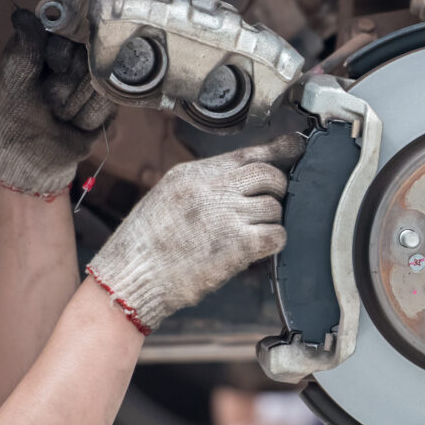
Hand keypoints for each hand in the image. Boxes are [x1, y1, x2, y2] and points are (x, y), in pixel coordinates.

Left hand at [0, 8, 115, 198]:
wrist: (36, 160)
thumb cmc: (16, 119)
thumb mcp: (14, 83)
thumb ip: (23, 50)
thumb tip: (22, 13)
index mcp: (44, 48)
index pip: (69, 32)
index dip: (62, 53)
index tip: (52, 68)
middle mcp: (70, 59)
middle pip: (88, 56)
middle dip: (68, 84)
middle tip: (50, 100)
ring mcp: (92, 80)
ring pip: (100, 79)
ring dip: (76, 104)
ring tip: (61, 115)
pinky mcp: (107, 102)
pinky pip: (109, 101)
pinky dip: (89, 117)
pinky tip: (76, 124)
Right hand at [86, 133, 305, 333]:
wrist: (130, 277)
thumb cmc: (145, 244)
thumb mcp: (168, 197)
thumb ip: (203, 185)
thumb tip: (240, 180)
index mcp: (193, 174)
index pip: (246, 154)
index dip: (276, 151)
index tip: (294, 147)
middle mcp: (212, 189)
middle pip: (268, 175)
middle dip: (277, 189)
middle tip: (269, 204)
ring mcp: (226, 215)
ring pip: (274, 206)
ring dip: (271, 220)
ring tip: (252, 233)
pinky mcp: (238, 245)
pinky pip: (276, 235)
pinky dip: (274, 241)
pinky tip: (260, 248)